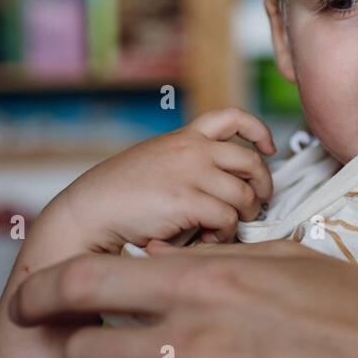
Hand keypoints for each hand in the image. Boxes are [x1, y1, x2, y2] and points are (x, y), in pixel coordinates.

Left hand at [7, 241, 357, 357]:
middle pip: (85, 357)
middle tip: (130, 351)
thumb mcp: (284, 258)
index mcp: (208, 280)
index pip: (85, 283)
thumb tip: (145, 264)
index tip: (31, 304)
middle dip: (98, 353)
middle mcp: (197, 343)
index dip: (42, 294)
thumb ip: (209, 262)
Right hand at [49, 107, 275, 253]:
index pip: (233, 118)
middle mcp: (192, 150)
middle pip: (251, 161)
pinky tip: (209, 239)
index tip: (269, 148)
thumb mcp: (156, 162)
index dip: (259, 131)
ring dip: (244, 215)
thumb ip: (187, 163)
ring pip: (244, 194)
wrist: (88, 212)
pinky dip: (225, 233)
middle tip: (257, 204)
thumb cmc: (117, 196)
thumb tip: (222, 183)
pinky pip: (228, 218)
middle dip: (263, 185)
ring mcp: (191, 174)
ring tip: (226, 228)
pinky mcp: (188, 201)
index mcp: (184, 137)